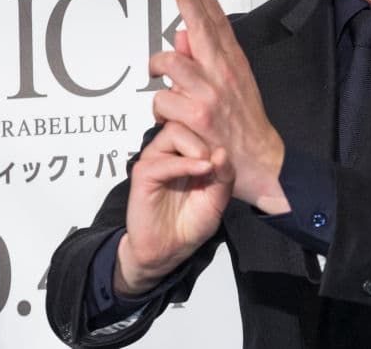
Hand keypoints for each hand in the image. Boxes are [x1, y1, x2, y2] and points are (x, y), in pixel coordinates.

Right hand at [114, 120, 232, 295]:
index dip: (214, 131)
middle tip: (217, 159)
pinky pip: (162, 161)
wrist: (169, 251)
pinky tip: (202, 171)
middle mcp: (169, 152)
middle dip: (205, 135)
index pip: (197, 123)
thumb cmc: (191, 224)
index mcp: (186, 153)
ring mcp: (155, 161)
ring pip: (172, 132)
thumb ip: (224, 175)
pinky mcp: (143, 175)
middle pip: (184, 120)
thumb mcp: (218, 198)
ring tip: (208, 167)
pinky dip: (184, 164)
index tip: (228, 149)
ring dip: (196, 147)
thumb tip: (222, 150)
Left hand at [149, 0, 289, 214]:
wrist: (262, 164)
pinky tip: (166, 117)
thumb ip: (206, 61)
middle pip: (201, 26)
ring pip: (170, 63)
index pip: (216, 21)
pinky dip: (159, 108)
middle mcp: (224, 73)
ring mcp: (211, 93)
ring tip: (156, 78)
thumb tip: (181, 34)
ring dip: (158, 70)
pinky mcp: (199, 115)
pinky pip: (163, 99)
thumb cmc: (243, 127)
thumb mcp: (233, 87)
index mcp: (233, 64)